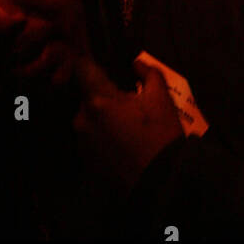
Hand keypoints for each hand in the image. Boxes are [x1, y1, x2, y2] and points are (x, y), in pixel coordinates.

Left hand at [72, 54, 183, 192]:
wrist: (162, 181)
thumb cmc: (160, 135)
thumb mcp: (160, 97)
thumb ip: (148, 72)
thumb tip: (136, 62)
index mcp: (97, 100)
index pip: (81, 69)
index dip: (90, 64)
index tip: (101, 69)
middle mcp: (83, 119)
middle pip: (87, 97)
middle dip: (104, 97)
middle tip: (127, 106)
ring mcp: (83, 142)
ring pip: (89, 119)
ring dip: (102, 118)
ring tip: (126, 127)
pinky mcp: (87, 161)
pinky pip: (91, 139)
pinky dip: (102, 137)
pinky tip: (122, 143)